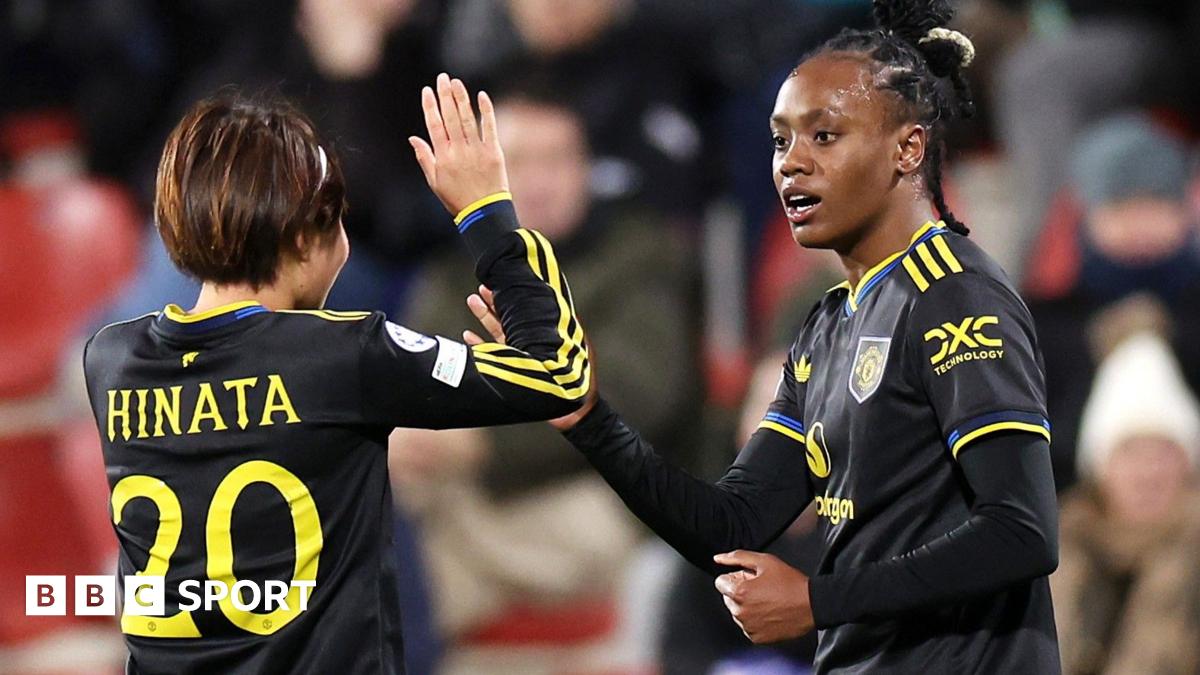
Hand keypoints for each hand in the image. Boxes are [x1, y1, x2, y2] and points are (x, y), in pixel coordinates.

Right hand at [409, 73, 508, 216]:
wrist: (484, 212)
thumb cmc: (457, 199)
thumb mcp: (435, 182)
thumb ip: (425, 157)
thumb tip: (413, 138)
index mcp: (443, 156)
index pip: (434, 125)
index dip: (430, 106)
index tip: (427, 91)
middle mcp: (458, 150)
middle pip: (449, 117)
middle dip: (445, 95)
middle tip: (442, 77)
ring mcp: (477, 150)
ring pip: (467, 119)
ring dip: (461, 98)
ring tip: (456, 82)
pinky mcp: (494, 152)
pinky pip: (489, 128)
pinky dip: (486, 111)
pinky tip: (481, 96)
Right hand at [462, 286, 598, 430]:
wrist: (572, 410)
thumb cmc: (577, 380)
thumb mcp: (571, 347)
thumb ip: (560, 329)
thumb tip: (553, 304)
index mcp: (546, 334)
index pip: (527, 311)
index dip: (514, 298)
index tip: (502, 283)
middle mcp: (532, 342)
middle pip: (510, 318)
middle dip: (496, 303)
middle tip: (482, 288)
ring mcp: (521, 356)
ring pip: (499, 332)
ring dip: (485, 317)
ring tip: (472, 300)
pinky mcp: (512, 370)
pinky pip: (491, 354)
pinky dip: (479, 345)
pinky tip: (467, 334)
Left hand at [714, 550, 814, 643]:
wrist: (812, 605)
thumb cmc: (790, 583)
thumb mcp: (765, 561)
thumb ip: (737, 557)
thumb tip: (718, 558)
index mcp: (739, 593)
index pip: (720, 583)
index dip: (735, 577)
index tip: (750, 578)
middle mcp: (740, 613)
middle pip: (728, 598)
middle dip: (740, 591)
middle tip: (762, 588)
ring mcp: (748, 627)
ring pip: (737, 613)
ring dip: (747, 606)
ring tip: (768, 600)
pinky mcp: (757, 638)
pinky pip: (747, 626)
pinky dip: (755, 619)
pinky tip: (770, 612)